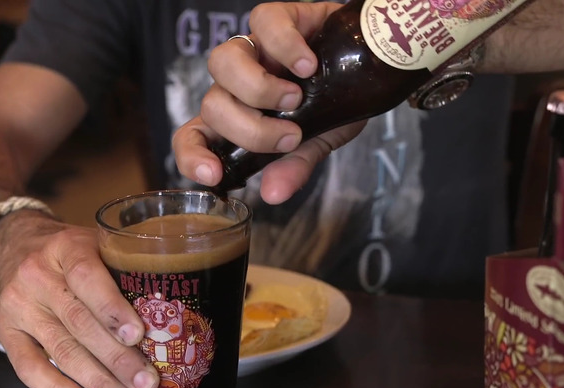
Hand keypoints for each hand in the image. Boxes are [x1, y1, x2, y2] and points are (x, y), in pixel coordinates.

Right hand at [0, 211, 158, 387]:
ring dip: (99, 382)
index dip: (112, 309)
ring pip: (61, 351)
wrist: (12, 246)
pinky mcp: (7, 332)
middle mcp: (38, 276)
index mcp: (66, 247)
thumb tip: (169, 316)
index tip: (138, 336)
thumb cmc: (70, 250)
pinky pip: (28, 368)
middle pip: (79, 323)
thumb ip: (123, 269)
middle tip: (147, 383)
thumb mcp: (95, 242)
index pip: (87, 277)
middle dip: (117, 358)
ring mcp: (19, 306)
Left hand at [172, 2, 365, 203]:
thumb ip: (295, 165)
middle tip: (292, 137)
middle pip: (213, 104)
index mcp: (239, 116)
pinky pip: (263, 22)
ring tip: (296, 97)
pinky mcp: (277, 17)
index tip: (215, 173)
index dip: (192, 154)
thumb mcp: (318, 141)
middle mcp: (237, 83)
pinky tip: (309, 64)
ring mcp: (254, 48)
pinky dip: (285, 46)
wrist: (370, 62)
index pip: (193, 135)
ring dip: (258, 88)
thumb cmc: (336, 101)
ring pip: (223, 62)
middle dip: (250, 130)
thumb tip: (273, 194)